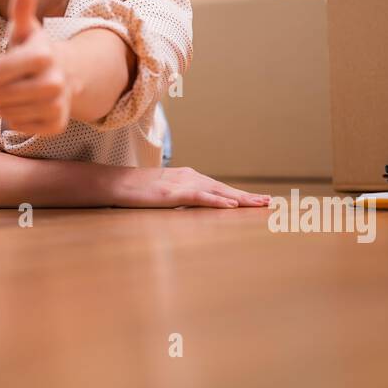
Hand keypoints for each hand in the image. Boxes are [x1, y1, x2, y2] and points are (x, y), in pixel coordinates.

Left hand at [0, 0, 73, 135]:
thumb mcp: (24, 29)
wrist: (65, 75)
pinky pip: (21, 128)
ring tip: (11, 95)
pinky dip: (16, 120)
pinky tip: (22, 108)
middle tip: (3, 84)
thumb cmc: (33, 50)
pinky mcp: (57, 124)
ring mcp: (58, 104)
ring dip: (3, 105)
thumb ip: (21, 9)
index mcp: (44, 54)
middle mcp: (55, 81)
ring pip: (9, 113)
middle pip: (1, 95)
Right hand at [111, 167, 271, 208]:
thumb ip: (182, 199)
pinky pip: (200, 197)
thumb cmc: (139, 192)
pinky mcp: (173, 192)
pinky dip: (217, 201)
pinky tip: (231, 205)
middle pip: (225, 188)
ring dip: (240, 198)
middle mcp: (191, 177)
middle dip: (248, 197)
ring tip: (259, 204)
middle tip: (270, 204)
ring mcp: (182, 184)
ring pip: (218, 191)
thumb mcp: (166, 195)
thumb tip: (195, 209)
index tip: (259, 202)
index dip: (241, 196)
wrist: (117, 183)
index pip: (221, 188)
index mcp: (190, 178)